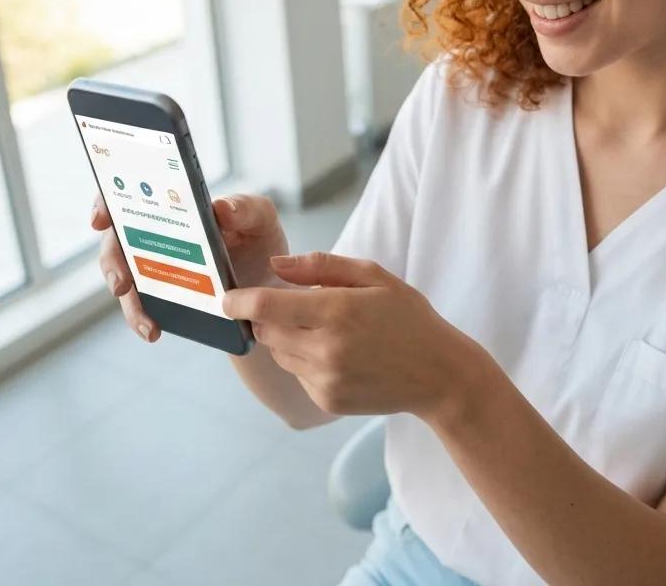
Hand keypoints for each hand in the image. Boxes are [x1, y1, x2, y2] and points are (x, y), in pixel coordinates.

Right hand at [92, 191, 295, 343]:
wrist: (271, 286)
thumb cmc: (259, 238)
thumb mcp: (260, 218)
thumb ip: (245, 207)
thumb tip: (219, 208)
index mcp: (175, 204)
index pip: (130, 192)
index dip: (107, 201)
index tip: (101, 219)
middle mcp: (155, 232)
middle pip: (117, 239)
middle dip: (112, 260)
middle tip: (121, 280)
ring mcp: (154, 265)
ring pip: (123, 278)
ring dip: (128, 299)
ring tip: (144, 318)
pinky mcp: (161, 295)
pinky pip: (141, 307)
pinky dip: (141, 319)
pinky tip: (152, 331)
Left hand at [220, 251, 487, 423]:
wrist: (439, 374)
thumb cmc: (408, 317)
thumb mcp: (373, 276)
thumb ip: (321, 266)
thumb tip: (275, 265)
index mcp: (336, 311)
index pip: (267, 307)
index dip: (239, 301)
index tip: (226, 297)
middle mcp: (326, 349)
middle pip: (265, 331)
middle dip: (266, 317)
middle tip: (290, 306)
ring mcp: (325, 380)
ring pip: (278, 354)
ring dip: (285, 338)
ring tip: (323, 329)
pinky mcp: (327, 401)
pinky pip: (297, 374)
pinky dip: (304, 360)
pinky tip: (337, 354)